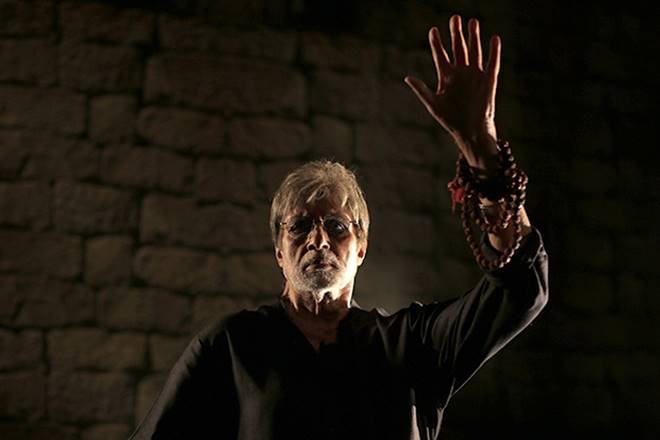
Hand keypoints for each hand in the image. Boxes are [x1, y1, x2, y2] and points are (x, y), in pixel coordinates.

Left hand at [405, 15, 500, 169]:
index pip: (440, 55)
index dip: (437, 42)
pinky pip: (492, 63)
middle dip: (456, 34)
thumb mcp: (433, 104)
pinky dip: (494, 51)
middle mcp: (461, 73)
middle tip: (454, 18)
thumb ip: (421, 90)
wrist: (470, 131)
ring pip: (474, 51)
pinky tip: (494, 39)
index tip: (433, 30)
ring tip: (472, 22)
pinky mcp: (488, 80)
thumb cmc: (451, 119)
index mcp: (446, 77)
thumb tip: (407, 77)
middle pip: (458, 48)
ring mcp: (475, 75)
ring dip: (473, 37)